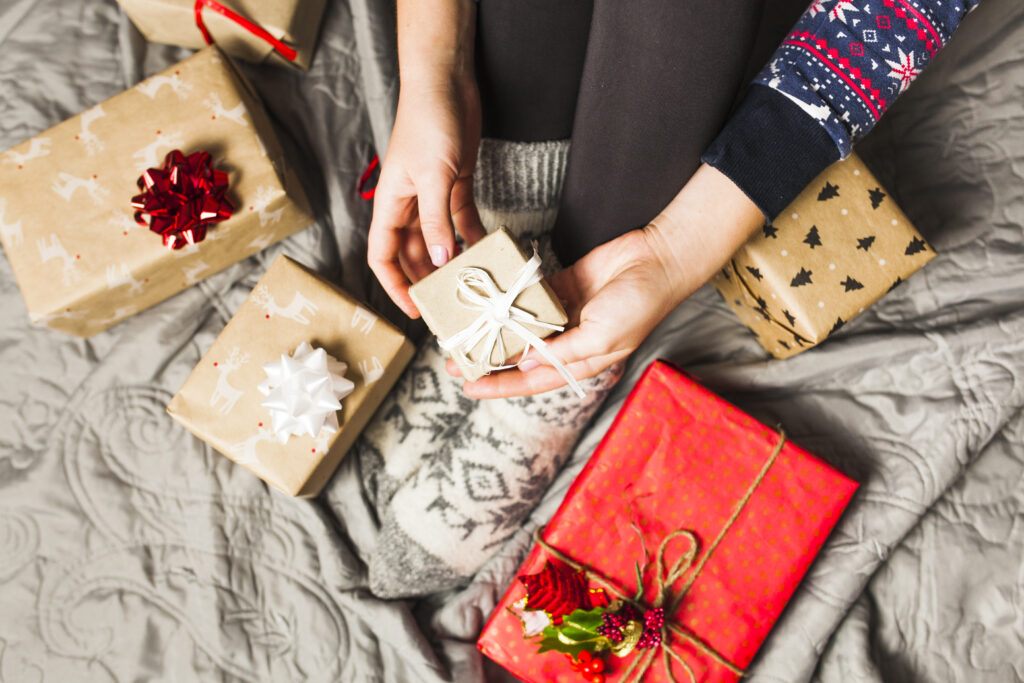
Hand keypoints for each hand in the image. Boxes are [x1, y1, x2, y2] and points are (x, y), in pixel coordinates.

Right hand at [367, 0, 484, 318]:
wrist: (446, 82)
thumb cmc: (427, 122)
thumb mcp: (433, 176)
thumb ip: (437, 221)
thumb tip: (441, 260)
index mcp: (390, 205)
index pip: (383, 256)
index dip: (394, 286)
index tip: (415, 309)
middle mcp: (409, 205)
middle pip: (413, 254)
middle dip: (428, 279)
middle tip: (451, 302)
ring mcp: (432, 196)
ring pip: (439, 240)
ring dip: (453, 260)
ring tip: (472, 281)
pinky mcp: (456, 184)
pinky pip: (462, 220)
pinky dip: (473, 235)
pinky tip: (487, 249)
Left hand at [449, 228, 682, 396]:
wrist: (658, 259)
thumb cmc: (638, 305)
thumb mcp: (602, 337)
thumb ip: (563, 352)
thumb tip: (525, 364)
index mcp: (581, 361)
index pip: (532, 381)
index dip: (500, 386)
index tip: (469, 388)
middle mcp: (568, 341)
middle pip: (521, 356)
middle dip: (488, 360)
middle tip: (454, 360)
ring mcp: (564, 313)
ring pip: (520, 326)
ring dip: (494, 329)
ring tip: (462, 331)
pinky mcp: (562, 287)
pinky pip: (529, 296)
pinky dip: (508, 298)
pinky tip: (485, 300)